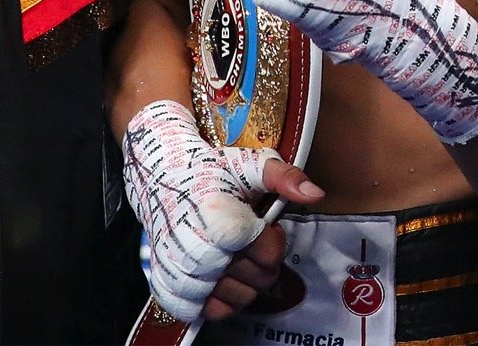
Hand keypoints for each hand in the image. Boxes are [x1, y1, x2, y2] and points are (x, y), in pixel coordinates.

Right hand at [122, 100, 322, 322]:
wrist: (161, 180)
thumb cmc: (210, 173)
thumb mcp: (250, 165)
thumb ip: (286, 178)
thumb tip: (316, 194)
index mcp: (219, 219)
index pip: (269, 252)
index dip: (274, 239)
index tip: (263, 225)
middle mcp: (197, 251)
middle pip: (259, 278)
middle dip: (264, 260)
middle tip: (249, 241)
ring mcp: (181, 274)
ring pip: (239, 299)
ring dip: (246, 281)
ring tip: (235, 256)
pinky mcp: (169, 290)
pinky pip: (209, 312)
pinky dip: (221, 299)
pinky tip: (220, 276)